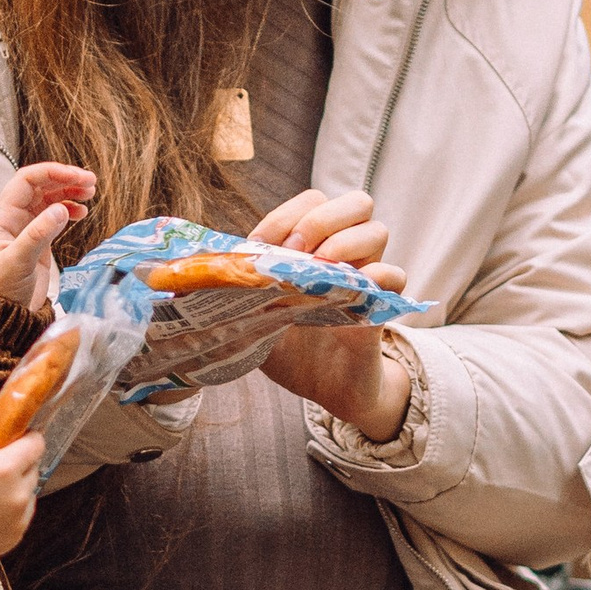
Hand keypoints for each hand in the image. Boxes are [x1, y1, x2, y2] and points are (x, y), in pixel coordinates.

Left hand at [0, 161, 96, 311]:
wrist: (3, 317)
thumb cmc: (0, 291)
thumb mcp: (17, 263)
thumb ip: (38, 235)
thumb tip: (61, 209)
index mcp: (3, 217)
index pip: (26, 180)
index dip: (52, 173)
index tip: (77, 176)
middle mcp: (14, 218)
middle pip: (41, 185)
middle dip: (65, 179)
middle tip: (91, 182)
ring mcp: (27, 229)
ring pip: (49, 198)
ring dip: (69, 191)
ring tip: (90, 193)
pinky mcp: (39, 241)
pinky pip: (55, 216)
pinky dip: (70, 209)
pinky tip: (82, 212)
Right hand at [0, 412, 44, 560]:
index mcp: (4, 469)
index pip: (36, 444)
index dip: (26, 437)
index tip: (14, 438)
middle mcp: (17, 495)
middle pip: (33, 469)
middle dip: (18, 463)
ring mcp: (16, 520)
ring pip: (29, 494)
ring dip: (16, 488)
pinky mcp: (12, 538)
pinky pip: (20, 517)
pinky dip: (10, 511)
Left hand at [246, 188, 410, 436]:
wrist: (324, 389)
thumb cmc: (290, 349)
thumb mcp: (253, 316)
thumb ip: (236, 292)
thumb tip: (195, 275)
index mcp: (314, 245)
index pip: (313, 200)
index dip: (286, 213)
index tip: (261, 243)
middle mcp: (345, 252)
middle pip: (356, 202)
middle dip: (322, 218)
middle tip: (297, 250)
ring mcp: (367, 276)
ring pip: (377, 231)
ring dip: (345, 244)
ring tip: (319, 271)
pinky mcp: (383, 306)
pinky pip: (395, 276)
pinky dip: (374, 278)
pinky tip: (346, 295)